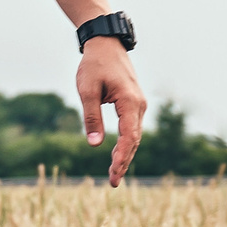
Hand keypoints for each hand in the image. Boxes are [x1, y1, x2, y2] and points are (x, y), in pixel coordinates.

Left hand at [76, 38, 145, 186]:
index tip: (114, 172)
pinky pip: (131, 128)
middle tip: (113, 182)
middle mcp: (139, 105)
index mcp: (130, 102)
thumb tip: (94, 144)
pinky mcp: (133, 103)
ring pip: (134, 135)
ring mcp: (138, 104)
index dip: (122, 156)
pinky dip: (125, 143)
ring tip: (114, 174)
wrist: (105, 44)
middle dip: (123, 161)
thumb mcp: (87, 90)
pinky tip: (117, 155)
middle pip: (134, 140)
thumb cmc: (94, 65)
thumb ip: (91, 117)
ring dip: (125, 154)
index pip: (129, 136)